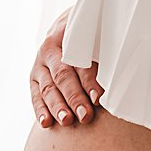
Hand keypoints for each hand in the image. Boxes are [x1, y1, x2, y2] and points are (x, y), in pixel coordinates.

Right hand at [30, 8, 101, 129]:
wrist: (66, 27)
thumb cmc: (89, 33)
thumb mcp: (95, 34)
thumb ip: (103, 51)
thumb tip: (116, 78)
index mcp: (66, 36)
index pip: (78, 60)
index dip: (88, 80)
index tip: (98, 97)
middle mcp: (49, 50)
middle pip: (62, 76)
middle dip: (74, 97)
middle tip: (85, 115)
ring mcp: (39, 65)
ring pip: (47, 88)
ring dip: (57, 106)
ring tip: (67, 121)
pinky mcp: (34, 79)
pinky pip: (35, 96)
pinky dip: (41, 110)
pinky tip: (46, 123)